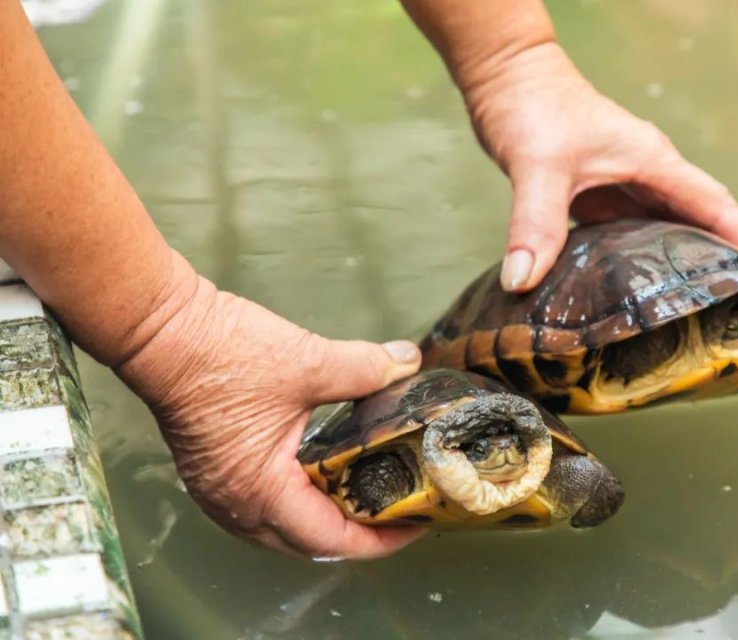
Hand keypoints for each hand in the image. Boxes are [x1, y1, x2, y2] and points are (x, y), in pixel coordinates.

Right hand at [115, 275, 423, 559]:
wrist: (160, 331)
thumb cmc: (223, 353)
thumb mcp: (308, 361)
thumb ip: (365, 369)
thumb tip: (406, 364)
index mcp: (261, 491)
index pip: (331, 539)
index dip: (380, 538)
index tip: (415, 521)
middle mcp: (236, 505)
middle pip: (309, 544)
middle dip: (358, 533)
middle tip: (398, 509)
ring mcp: (219, 493)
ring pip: (284, 529)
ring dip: (326, 519)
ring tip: (368, 494)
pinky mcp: (214, 474)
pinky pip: (264, 508)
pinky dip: (300, 501)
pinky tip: (325, 475)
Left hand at [463, 43, 737, 291]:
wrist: (506, 79)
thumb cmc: (533, 107)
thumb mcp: (539, 166)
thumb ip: (535, 222)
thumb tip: (523, 280)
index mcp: (652, 162)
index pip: (716, 206)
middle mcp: (646, 176)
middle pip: (699, 224)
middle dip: (723, 263)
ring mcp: (622, 186)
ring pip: (663, 232)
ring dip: (681, 266)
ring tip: (697, 315)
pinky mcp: (597, 196)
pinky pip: (628, 236)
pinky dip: (638, 264)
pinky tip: (633, 295)